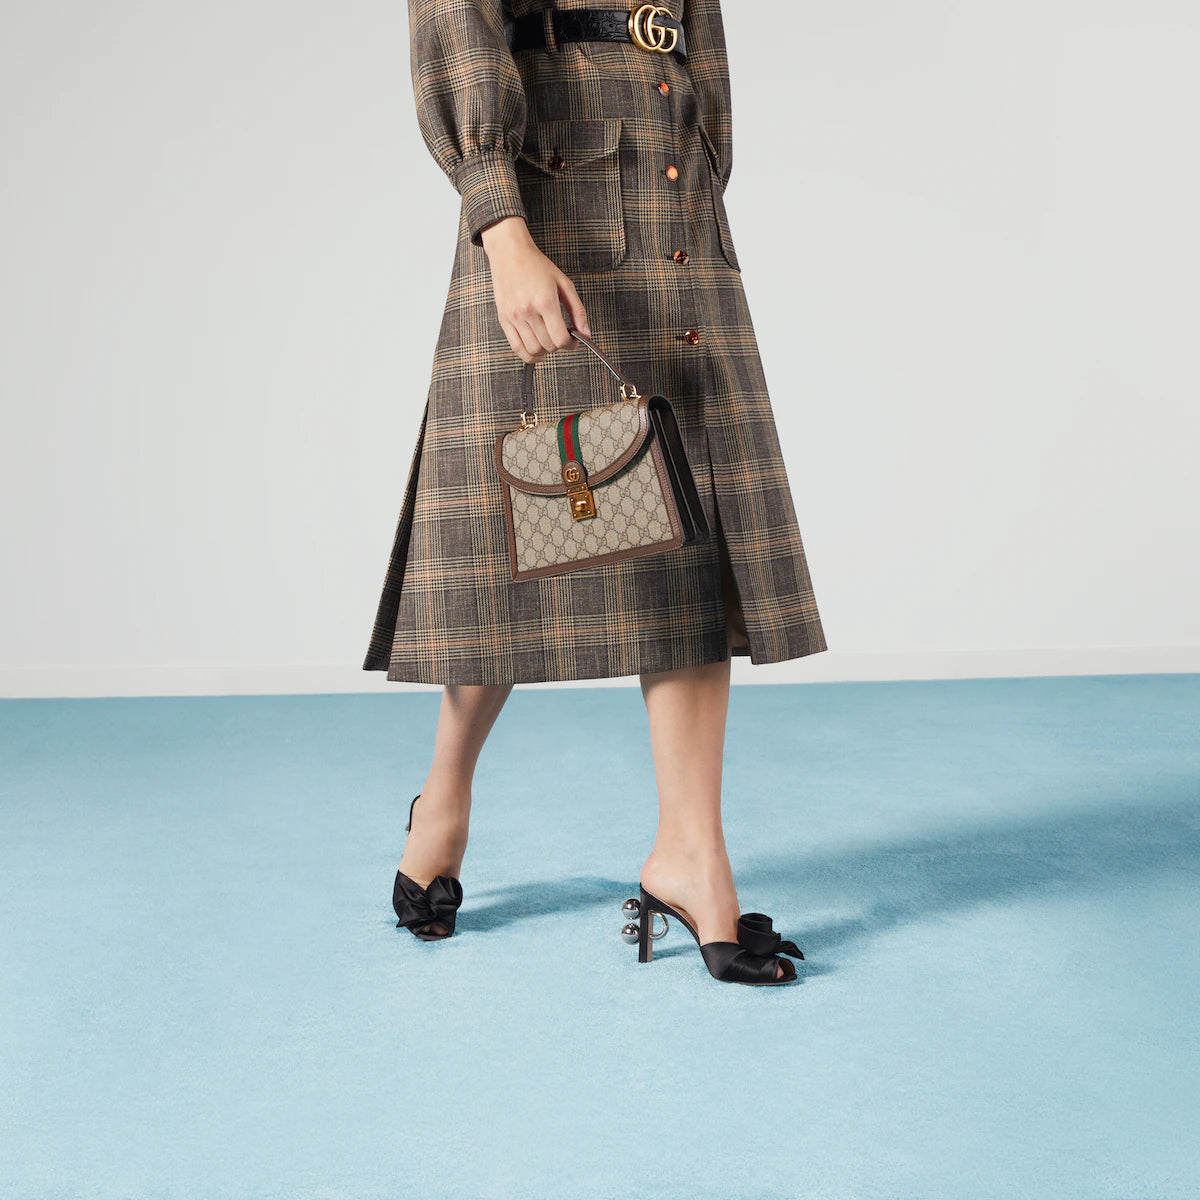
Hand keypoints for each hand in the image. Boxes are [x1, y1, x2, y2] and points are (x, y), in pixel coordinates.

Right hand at [480, 216, 591, 363]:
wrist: (509, 253)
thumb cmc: (537, 265)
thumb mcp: (564, 283)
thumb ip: (577, 310)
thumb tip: (586, 332)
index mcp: (545, 301)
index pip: (561, 338)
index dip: (571, 344)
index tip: (574, 341)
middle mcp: (528, 311)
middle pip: (548, 345)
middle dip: (559, 346)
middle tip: (563, 338)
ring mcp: (514, 316)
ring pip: (533, 349)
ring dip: (545, 352)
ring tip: (550, 343)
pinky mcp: (504, 319)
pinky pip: (516, 347)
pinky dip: (528, 355)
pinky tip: (537, 352)